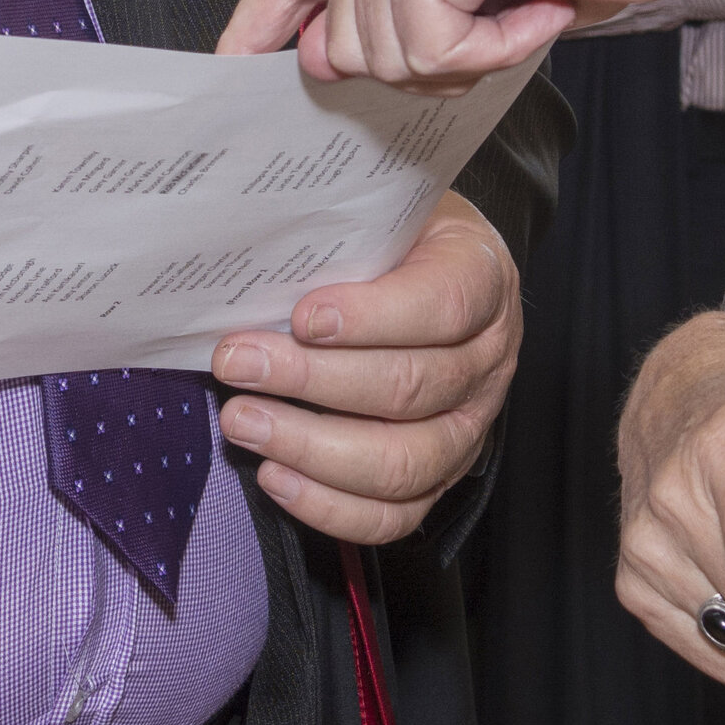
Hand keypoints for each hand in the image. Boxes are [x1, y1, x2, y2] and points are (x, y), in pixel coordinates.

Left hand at [210, 192, 518, 542]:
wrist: (438, 272)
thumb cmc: (400, 240)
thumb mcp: (387, 209)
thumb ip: (343, 233)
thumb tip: (257, 257)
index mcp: (482, 281)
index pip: (442, 306)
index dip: (372, 318)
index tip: (302, 317)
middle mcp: (486, 361)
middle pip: (409, 389)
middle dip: (312, 382)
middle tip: (238, 363)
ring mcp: (468, 426)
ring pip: (401, 462)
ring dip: (311, 448)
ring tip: (243, 421)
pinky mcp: (439, 475)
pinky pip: (393, 515)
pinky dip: (329, 506)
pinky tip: (275, 474)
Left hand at [217, 0, 724, 89]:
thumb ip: (404, 8)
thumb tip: (325, 57)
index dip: (258, 22)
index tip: (229, 65)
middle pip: (347, 44)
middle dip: (427, 61)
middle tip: (500, 20)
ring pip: (387, 56)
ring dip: (468, 54)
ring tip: (523, 0)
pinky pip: (433, 50)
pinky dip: (494, 49)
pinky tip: (534, 1)